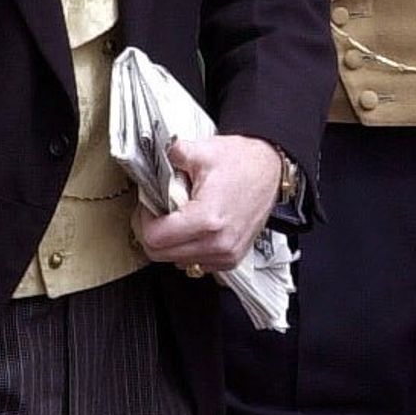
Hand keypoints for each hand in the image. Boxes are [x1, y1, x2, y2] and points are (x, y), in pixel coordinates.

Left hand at [137, 135, 280, 272]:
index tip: (148, 204)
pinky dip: (187, 248)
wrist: (272, 167)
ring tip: (177, 217)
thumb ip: (171, 156)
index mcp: (208, 219)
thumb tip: (150, 159)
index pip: (154, 237)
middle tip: (157, 210)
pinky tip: (192, 228)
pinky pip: (195, 263)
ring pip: (175, 261)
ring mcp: (226, 254)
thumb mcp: (203, 151)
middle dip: (152, 231)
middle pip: (160, 254)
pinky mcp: (231, 258)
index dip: (143, 219)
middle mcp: (218, 243)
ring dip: (170, 242)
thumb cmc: (243, 160)